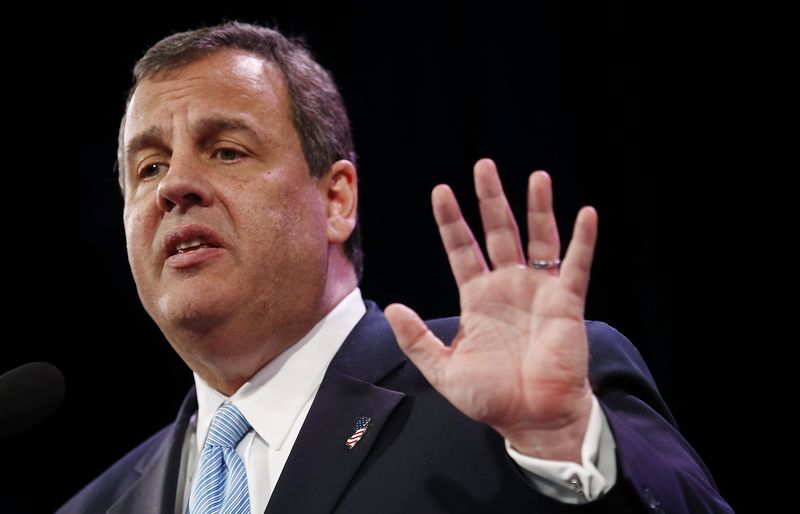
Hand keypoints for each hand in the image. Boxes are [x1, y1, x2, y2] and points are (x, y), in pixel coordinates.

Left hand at [385, 158, 597, 462]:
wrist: (531, 420)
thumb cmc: (490, 398)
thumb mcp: (443, 370)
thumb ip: (417, 340)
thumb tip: (393, 308)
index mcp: (478, 297)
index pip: (462, 248)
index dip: (451, 221)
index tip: (441, 191)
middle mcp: (508, 286)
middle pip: (499, 232)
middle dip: (491, 199)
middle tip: (484, 166)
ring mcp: (538, 291)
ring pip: (539, 239)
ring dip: (538, 208)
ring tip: (536, 176)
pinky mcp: (566, 303)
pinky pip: (576, 266)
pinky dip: (583, 241)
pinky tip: (586, 213)